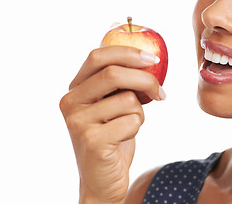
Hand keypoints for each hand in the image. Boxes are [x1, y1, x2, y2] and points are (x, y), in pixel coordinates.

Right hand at [60, 46, 164, 203]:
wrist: (102, 179)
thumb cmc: (112, 137)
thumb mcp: (112, 105)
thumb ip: (119, 83)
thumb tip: (148, 59)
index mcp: (75, 89)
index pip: (98, 56)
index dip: (127, 52)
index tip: (153, 59)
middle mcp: (70, 102)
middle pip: (113, 74)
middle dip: (146, 80)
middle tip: (161, 92)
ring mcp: (78, 121)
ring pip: (128, 100)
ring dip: (140, 112)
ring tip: (128, 125)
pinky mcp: (92, 140)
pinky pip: (132, 121)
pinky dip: (137, 127)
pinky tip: (124, 138)